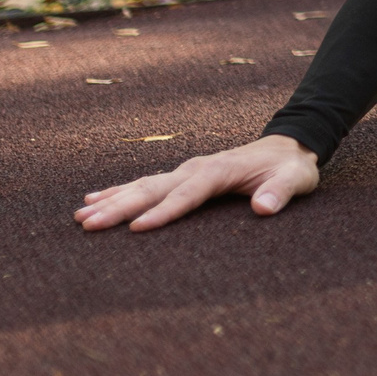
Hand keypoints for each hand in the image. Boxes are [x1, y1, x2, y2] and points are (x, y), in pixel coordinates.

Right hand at [74, 134, 320, 232]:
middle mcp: (196, 168)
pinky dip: (119, 191)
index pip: (187, 194)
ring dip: (112, 199)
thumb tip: (263, 208)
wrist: (289, 146)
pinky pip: (145, 184)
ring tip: (80, 215)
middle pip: (153, 189)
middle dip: (120, 207)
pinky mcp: (182, 176)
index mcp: (219, 171)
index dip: (163, 212)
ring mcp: (186, 170)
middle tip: (88, 224)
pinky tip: (94, 199)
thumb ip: (281, 192)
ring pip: (142, 185)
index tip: (137, 228)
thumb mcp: (296, 179)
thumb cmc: (291, 168)